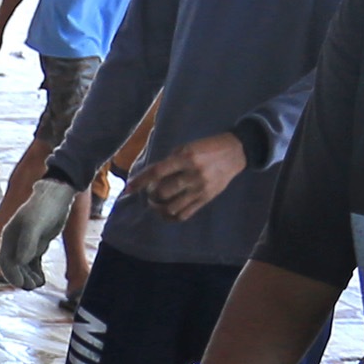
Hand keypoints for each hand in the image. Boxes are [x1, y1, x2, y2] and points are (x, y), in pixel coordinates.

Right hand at [0, 178, 75, 288]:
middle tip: (32, 286)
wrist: (58, 196)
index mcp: (8, 236)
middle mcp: (14, 241)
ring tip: (38, 284)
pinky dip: (36, 272)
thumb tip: (20, 261)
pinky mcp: (37, 245)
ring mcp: (26, 243)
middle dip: (21, 278)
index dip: (11, 274)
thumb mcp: (35, 224)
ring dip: (29, 277)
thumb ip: (27, 242)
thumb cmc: (44, 207)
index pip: (5, 260)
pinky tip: (41, 279)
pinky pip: (33, 263)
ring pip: (24, 266)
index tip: (21, 284)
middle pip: (13, 266)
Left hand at [132, 131, 250, 220]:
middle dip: (151, 194)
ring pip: (171, 208)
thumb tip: (150, 178)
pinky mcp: (206, 198)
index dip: (140, 181)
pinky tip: (165, 212)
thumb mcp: (187, 147)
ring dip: (158, 208)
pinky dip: (170, 216)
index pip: (157, 171)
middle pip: (162, 192)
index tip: (128, 188)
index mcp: (187, 158)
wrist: (236, 152)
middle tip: (150, 192)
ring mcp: (200, 188)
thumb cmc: (207, 148)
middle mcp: (193, 174)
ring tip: (157, 202)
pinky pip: (184, 215)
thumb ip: (170, 161)